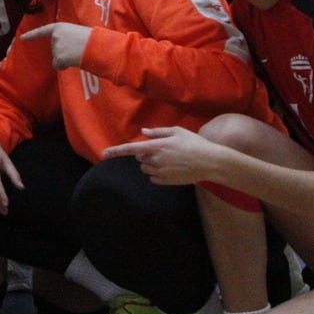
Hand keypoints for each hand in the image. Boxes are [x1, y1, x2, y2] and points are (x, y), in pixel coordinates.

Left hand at [21, 20, 91, 69]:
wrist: (95, 45)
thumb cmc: (91, 39)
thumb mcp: (76, 32)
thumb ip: (66, 37)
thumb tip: (65, 49)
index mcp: (60, 27)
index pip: (42, 31)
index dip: (32, 35)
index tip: (22, 38)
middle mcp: (55, 37)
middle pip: (54, 49)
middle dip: (63, 52)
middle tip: (77, 49)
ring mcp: (56, 47)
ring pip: (57, 59)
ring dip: (66, 59)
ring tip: (78, 53)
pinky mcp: (58, 58)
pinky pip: (59, 66)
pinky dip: (65, 66)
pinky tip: (74, 61)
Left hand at [102, 125, 225, 186]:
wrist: (210, 162)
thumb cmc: (195, 143)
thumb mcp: (177, 131)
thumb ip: (158, 132)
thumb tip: (143, 133)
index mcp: (157, 146)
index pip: (131, 149)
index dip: (115, 151)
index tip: (103, 154)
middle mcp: (156, 160)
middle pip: (140, 158)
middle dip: (146, 154)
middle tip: (163, 149)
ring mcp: (160, 172)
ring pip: (145, 168)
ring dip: (151, 163)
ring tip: (169, 158)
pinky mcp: (166, 181)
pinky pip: (153, 177)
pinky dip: (157, 173)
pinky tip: (171, 168)